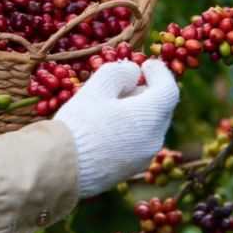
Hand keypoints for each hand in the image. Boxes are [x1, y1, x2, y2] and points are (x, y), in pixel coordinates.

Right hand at [52, 58, 179, 197]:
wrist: (62, 167)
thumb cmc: (80, 123)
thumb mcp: (98, 88)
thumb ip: (120, 72)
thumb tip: (133, 72)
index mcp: (149, 117)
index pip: (169, 89)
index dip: (160, 72)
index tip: (144, 64)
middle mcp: (153, 139)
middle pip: (161, 108)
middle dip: (147, 90)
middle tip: (124, 81)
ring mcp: (144, 157)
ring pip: (150, 125)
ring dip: (138, 110)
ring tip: (111, 104)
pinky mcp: (131, 168)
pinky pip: (139, 141)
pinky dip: (131, 128)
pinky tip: (106, 126)